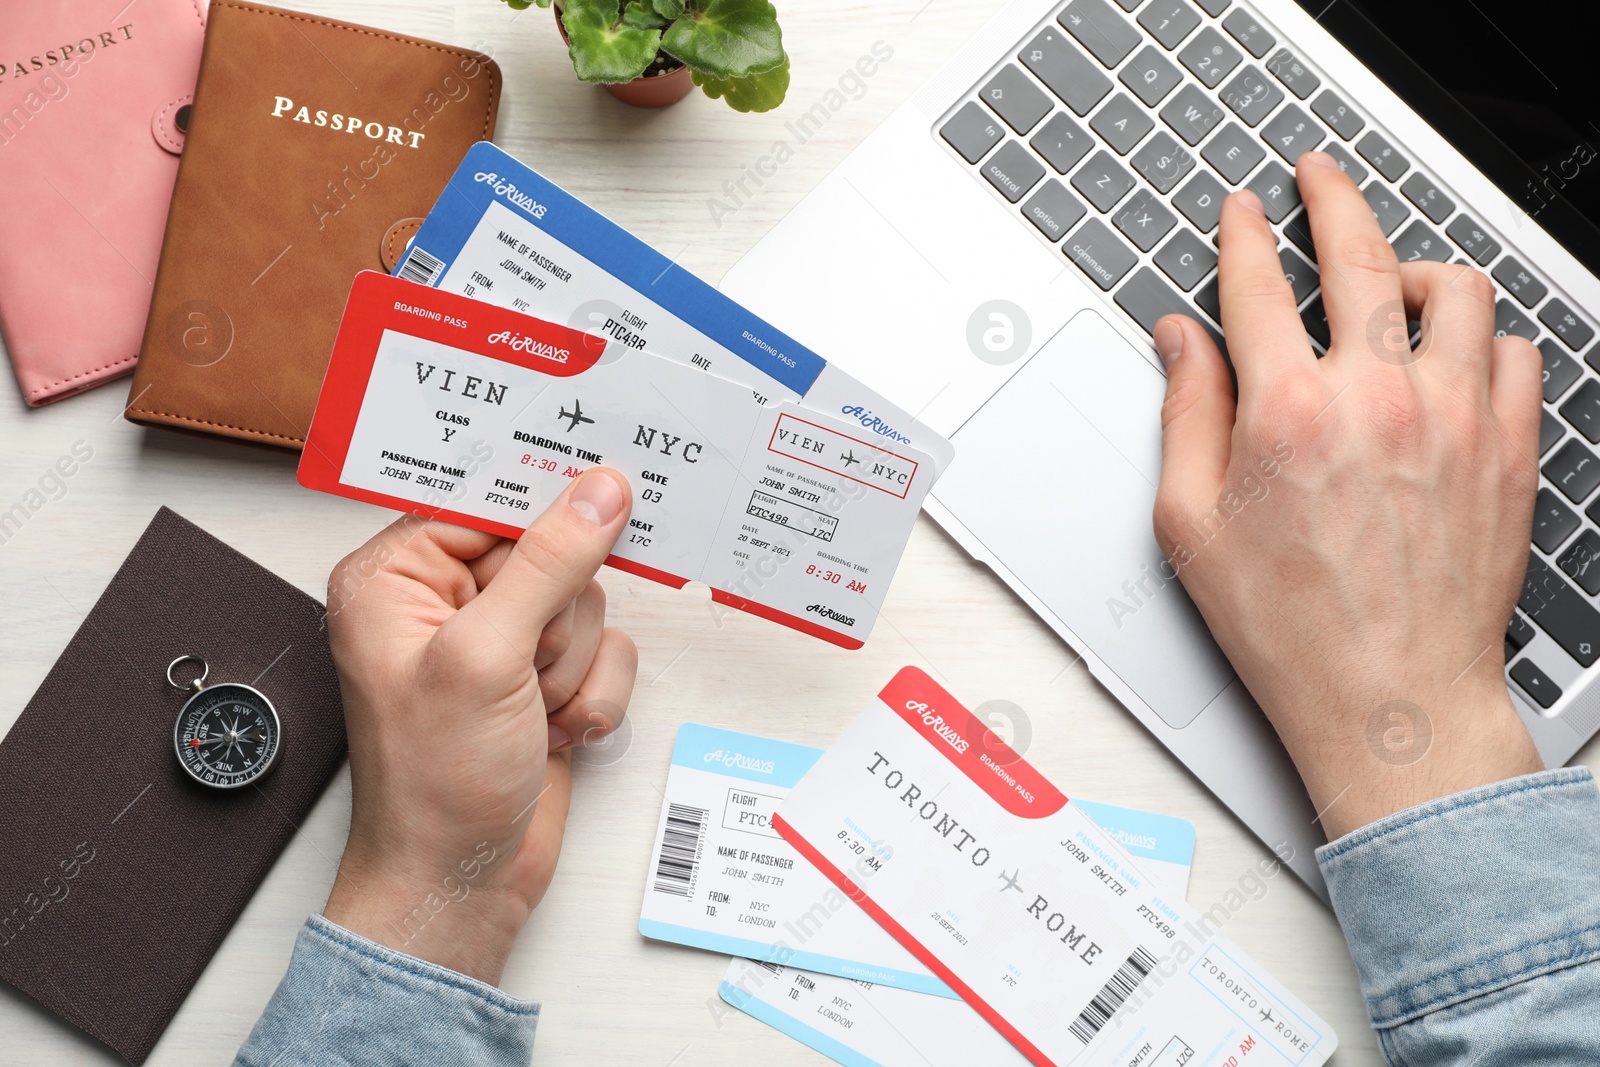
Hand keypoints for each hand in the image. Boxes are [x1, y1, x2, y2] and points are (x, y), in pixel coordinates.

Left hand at [320, 469, 636, 983]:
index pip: (482, 498)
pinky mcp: (542, 677)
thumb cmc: (433, 784)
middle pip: (548, 549)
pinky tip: (551, 731)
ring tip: (528, 710)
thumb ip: (546, 564)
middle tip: (524, 664)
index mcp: (397, 577)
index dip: (538, 505)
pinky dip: (593, 696)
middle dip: (555, 617)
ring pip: (586, 602)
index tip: (597, 487)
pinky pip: (607, 651)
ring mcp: (499, 642)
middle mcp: (444, 601)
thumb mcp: (484, 659)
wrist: (459, 882)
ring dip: (573, 666)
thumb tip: (597, 492)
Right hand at [1152, 151, 1543, 840]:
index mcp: (1287, 415)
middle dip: (1331, 198)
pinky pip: (1516, 350)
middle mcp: (1377, 400)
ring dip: (1416, 269)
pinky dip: (1485, 335)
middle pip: (1360, 256)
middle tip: (1317, 177)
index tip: (1239, 213)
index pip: (1258, 286)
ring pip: (1456, 290)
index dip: (1242, 235)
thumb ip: (1184, 417)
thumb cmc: (1290, 630)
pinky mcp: (1507, 450)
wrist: (1390, 698)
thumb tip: (1179, 343)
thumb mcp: (1190, 527)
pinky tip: (1455, 352)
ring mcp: (1454, 418)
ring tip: (1393, 279)